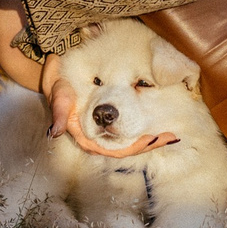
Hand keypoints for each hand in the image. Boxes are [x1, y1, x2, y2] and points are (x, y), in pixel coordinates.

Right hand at [41, 55, 179, 158]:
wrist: (58, 78)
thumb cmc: (60, 88)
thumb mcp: (59, 98)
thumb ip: (60, 114)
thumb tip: (56, 131)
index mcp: (88, 138)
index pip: (115, 149)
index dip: (134, 147)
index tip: (152, 140)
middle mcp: (98, 139)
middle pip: (128, 148)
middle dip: (149, 144)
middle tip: (170, 137)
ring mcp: (105, 131)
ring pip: (130, 141)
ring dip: (149, 139)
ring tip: (169, 134)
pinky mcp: (109, 122)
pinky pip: (129, 131)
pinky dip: (143, 129)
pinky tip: (157, 125)